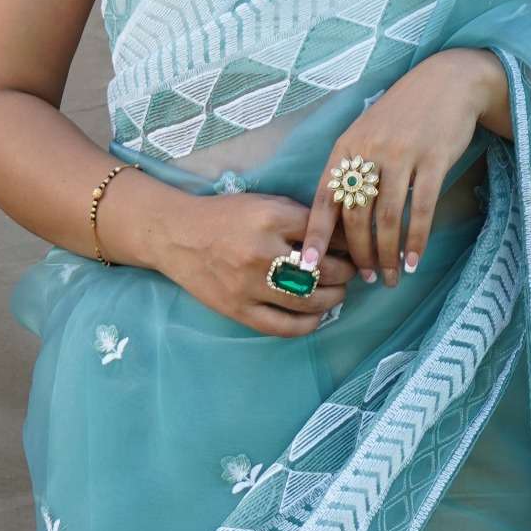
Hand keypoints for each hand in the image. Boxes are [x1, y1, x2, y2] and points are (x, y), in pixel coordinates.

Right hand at [156, 188, 359, 339]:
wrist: (177, 235)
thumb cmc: (225, 216)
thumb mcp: (264, 203)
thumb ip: (300, 218)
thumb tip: (341, 238)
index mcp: (270, 218)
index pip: (323, 234)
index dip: (345, 243)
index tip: (353, 248)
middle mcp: (261, 251)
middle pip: (323, 270)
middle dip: (346, 272)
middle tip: (351, 272)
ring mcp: (249, 284)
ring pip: (308, 301)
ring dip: (333, 298)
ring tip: (338, 292)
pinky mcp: (238, 309)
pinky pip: (282, 326)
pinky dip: (307, 324)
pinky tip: (316, 316)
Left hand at [296, 49, 503, 293]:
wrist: (446, 82)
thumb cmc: (402, 115)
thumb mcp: (366, 133)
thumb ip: (351, 169)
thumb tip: (337, 221)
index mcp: (346, 147)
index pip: (324, 197)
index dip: (316, 234)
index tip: (310, 265)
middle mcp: (369, 151)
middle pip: (356, 215)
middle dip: (359, 253)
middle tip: (365, 278)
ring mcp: (402, 154)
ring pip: (388, 218)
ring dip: (388, 253)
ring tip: (390, 276)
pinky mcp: (434, 159)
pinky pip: (422, 209)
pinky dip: (417, 239)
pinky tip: (414, 259)